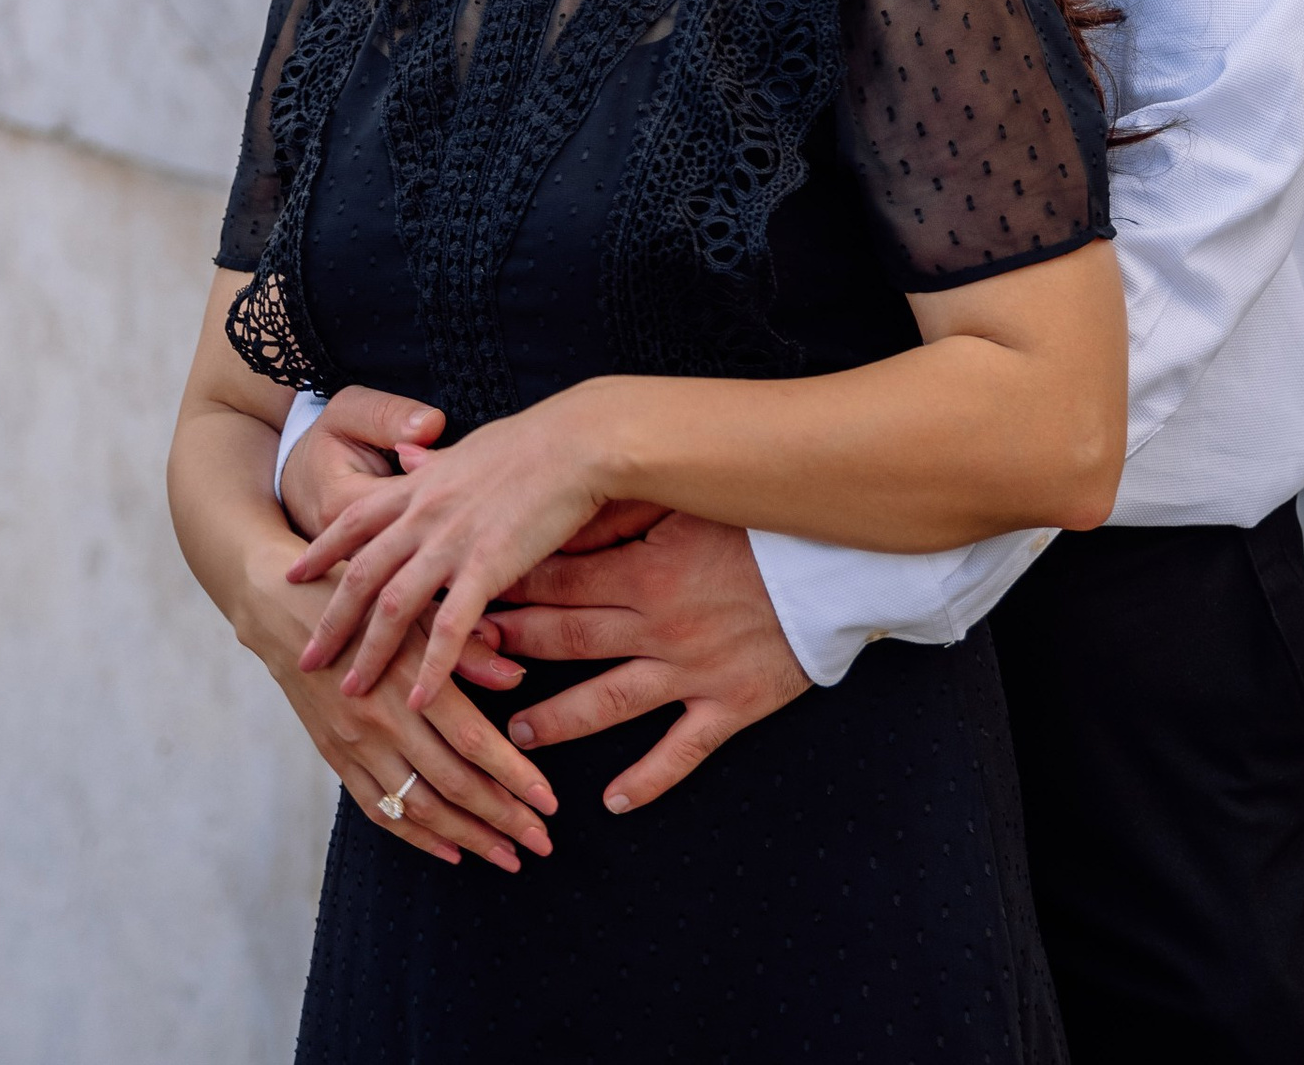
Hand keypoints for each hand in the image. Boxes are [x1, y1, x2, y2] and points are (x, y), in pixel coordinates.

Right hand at [236, 551, 557, 874]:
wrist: (283, 609)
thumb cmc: (365, 600)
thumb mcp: (418, 609)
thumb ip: (466, 649)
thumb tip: (517, 679)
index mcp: (411, 678)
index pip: (475, 741)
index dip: (515, 777)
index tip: (550, 804)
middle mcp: (383, 719)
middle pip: (454, 784)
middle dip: (503, 819)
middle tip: (542, 843)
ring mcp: (356, 745)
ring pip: (420, 808)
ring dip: (468, 838)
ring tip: (507, 856)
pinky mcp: (335, 758)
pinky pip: (380, 810)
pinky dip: (417, 838)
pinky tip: (451, 852)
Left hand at [289, 396, 617, 713]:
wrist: (577, 439)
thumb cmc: (535, 440)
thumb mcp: (470, 446)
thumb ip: (435, 462)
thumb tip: (409, 455)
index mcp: (421, 485)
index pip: (354, 519)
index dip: (321, 549)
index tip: (292, 575)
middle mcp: (425, 513)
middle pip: (362, 573)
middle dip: (330, 619)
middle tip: (304, 658)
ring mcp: (453, 540)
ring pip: (395, 604)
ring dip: (369, 652)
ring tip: (350, 691)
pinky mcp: (488, 564)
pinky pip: (451, 626)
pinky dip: (431, 666)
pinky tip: (418, 699)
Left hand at [490, 512, 809, 812]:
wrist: (841, 561)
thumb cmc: (762, 520)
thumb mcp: (689, 502)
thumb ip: (623, 509)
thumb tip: (558, 506)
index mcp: (648, 568)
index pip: (560, 581)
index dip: (508, 589)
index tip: (463, 598)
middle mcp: (662, 624)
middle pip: (571, 639)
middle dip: (514, 649)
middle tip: (462, 665)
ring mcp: (696, 671)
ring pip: (610, 702)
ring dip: (558, 720)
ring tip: (517, 734)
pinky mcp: (733, 705)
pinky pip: (683, 751)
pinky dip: (648, 779)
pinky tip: (614, 802)